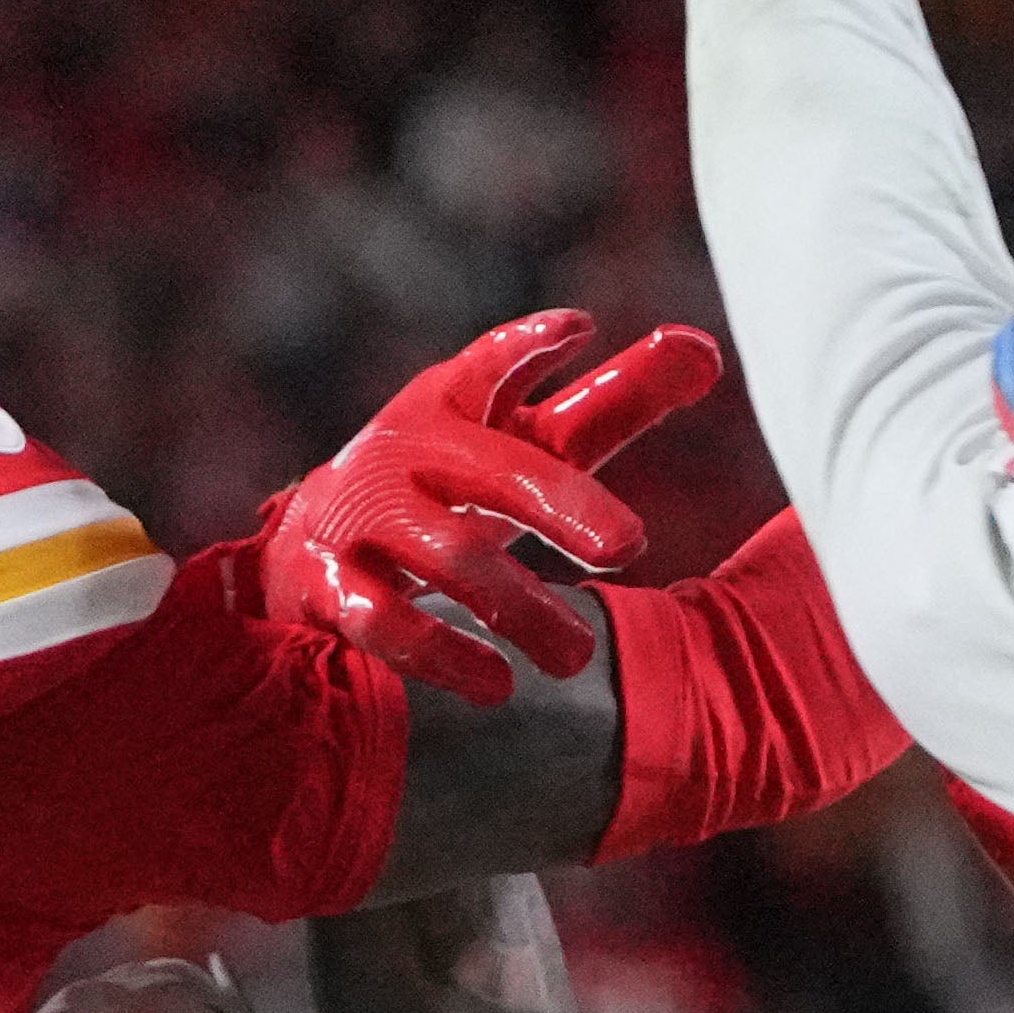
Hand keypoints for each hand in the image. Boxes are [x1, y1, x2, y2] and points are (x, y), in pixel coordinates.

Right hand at [264, 311, 721, 704]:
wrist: (307, 551)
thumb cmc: (448, 488)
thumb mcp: (523, 443)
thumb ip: (611, 402)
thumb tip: (706, 351)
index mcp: (454, 407)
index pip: (490, 366)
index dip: (526, 345)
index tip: (573, 328)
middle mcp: (407, 453)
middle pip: (493, 471)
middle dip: (561, 503)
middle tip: (628, 545)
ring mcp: (364, 519)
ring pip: (448, 556)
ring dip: (519, 606)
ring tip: (578, 658)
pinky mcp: (329, 588)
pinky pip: (382, 622)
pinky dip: (439, 653)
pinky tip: (495, 684)